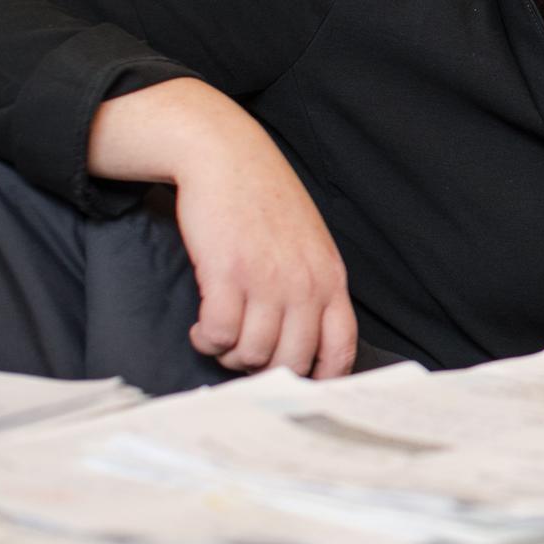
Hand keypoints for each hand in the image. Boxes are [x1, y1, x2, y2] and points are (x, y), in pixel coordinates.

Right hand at [90, 79, 356, 377]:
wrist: (228, 158)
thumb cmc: (266, 203)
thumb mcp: (309, 245)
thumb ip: (313, 288)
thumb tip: (302, 340)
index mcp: (331, 278)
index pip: (341, 347)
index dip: (321, 377)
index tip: (298, 385)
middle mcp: (305, 284)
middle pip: (291, 361)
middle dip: (263, 368)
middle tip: (243, 353)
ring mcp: (268, 279)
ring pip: (251, 354)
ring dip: (228, 354)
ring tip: (220, 333)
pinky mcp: (226, 273)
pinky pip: (218, 335)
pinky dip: (206, 339)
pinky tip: (202, 325)